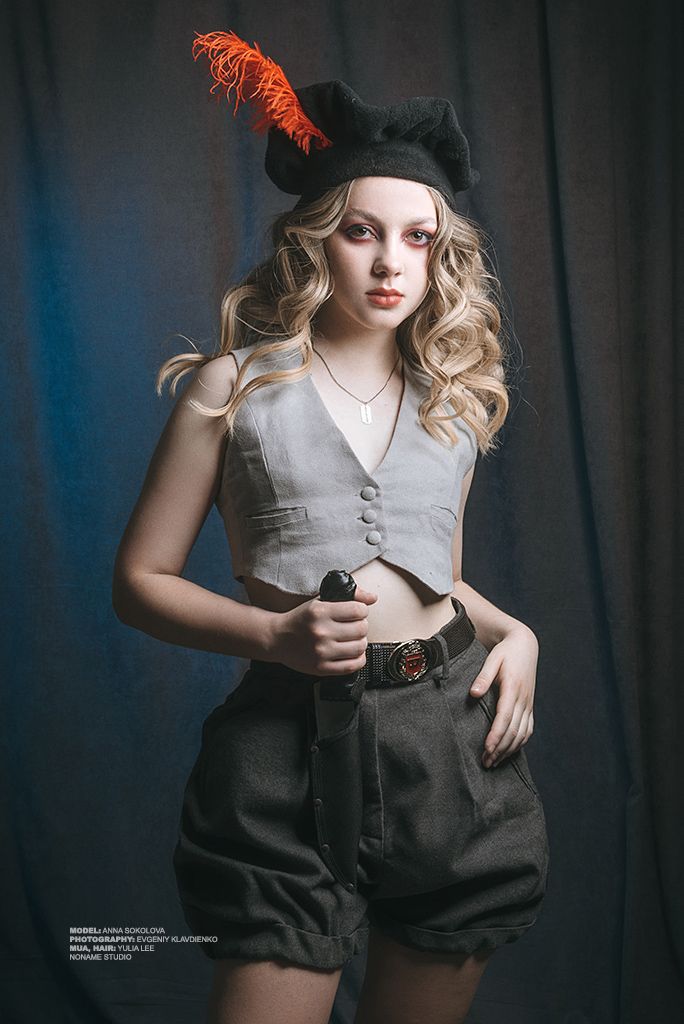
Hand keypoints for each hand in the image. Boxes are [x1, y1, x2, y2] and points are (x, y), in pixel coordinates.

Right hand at [270, 587, 378, 674]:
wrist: (277, 639)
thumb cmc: (300, 619)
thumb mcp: (320, 601)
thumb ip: (349, 596)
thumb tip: (372, 598)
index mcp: (320, 612)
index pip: (358, 610)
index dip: (362, 611)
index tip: (356, 613)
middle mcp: (321, 632)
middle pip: (361, 629)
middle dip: (361, 626)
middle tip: (353, 626)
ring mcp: (321, 652)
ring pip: (360, 647)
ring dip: (360, 642)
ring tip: (351, 639)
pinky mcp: (322, 668)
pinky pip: (353, 665)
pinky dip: (358, 658)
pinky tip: (350, 652)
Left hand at [468, 626, 538, 768]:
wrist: (525, 645)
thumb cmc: (505, 652)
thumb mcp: (493, 659)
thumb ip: (483, 676)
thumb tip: (474, 694)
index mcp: (513, 688)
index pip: (504, 717)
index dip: (496, 735)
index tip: (487, 749)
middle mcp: (523, 699)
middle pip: (513, 730)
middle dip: (500, 749)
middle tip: (485, 763)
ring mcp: (528, 704)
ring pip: (521, 733)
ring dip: (508, 750)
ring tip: (493, 762)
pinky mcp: (529, 706)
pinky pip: (528, 729)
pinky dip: (519, 743)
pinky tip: (508, 752)